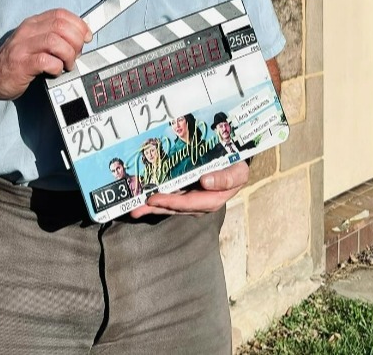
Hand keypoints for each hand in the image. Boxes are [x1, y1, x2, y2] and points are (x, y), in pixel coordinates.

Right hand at [0, 9, 91, 99]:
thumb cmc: (15, 61)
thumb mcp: (33, 42)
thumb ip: (53, 37)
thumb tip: (79, 40)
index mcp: (33, 23)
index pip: (61, 14)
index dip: (79, 24)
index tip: (86, 37)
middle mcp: (28, 31)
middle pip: (61, 26)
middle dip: (76, 41)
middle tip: (76, 55)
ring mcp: (23, 47)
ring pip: (56, 41)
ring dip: (68, 54)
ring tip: (67, 65)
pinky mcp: (21, 64)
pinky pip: (46, 60)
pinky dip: (57, 67)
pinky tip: (55, 71)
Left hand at [128, 161, 248, 217]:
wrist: (235, 162)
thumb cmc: (237, 167)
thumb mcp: (238, 172)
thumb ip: (226, 178)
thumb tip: (205, 182)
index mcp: (213, 199)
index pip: (191, 203)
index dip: (172, 202)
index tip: (155, 199)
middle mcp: (200, 203)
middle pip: (176, 208)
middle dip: (156, 209)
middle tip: (136, 209)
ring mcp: (192, 199)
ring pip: (170, 205)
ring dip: (152, 208)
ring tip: (134, 209)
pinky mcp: (186, 192)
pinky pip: (170, 197)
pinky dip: (157, 199)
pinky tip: (142, 199)